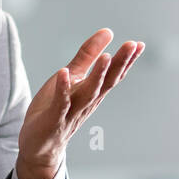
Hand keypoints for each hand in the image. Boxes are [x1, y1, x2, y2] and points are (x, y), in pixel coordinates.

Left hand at [15, 29, 143, 178]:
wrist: (39, 146)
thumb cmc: (56, 109)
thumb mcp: (72, 76)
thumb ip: (87, 55)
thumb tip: (108, 32)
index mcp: (92, 92)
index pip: (113, 74)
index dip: (126, 60)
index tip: (139, 44)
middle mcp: (86, 102)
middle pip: (106, 82)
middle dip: (119, 64)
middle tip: (133, 45)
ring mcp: (71, 112)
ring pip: (88, 93)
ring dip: (97, 75)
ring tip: (106, 57)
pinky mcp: (53, 119)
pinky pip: (59, 104)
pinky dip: (62, 89)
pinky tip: (63, 73)